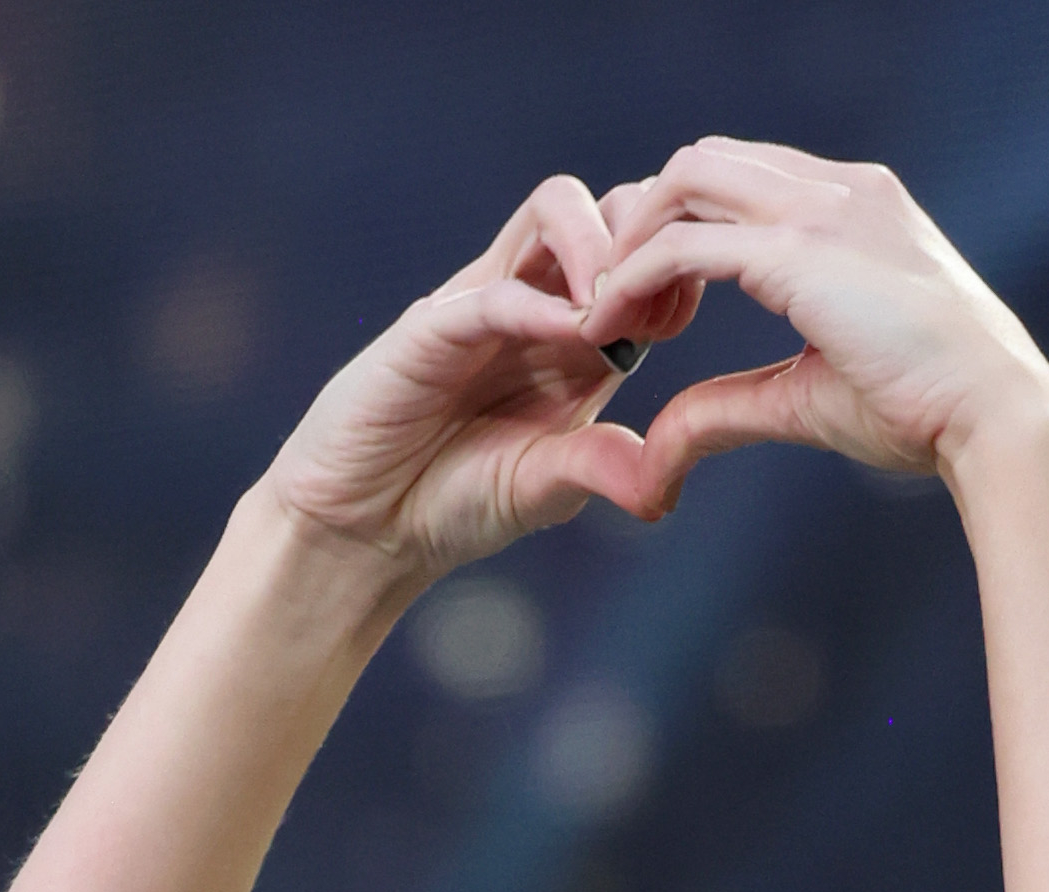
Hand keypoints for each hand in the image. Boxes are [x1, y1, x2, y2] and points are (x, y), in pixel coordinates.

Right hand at [262, 178, 702, 587]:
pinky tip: (572, 338)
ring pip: (555, 210)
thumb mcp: (545, 490)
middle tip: (655, 300)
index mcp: (576, 339)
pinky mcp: (433, 327)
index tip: (685, 310)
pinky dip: (540, 305)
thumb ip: (601, 470)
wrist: (363, 528)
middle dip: (647, 236)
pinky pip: (495, 289)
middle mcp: (535, 304)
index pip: (641, 256)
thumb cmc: (452, 503)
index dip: (674, 268)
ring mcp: (484, 304)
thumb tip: (665, 490)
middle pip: (609, 206)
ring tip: (609, 312)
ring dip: (599, 244)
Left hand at [582, 141, 1048, 516]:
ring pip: (687, 179)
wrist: (992, 412)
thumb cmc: (922, 410)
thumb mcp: (808, 396)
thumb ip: (730, 404)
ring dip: (630, 240)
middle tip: (606, 298)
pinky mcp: (801, 252)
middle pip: (703, 162)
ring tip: (602, 313)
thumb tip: (662, 447)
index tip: (648, 302)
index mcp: (853, 206)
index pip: (741, 180)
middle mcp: (837, 189)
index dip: (680, 229)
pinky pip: (686, 242)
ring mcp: (821, 209)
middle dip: (642, 220)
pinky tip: (610, 326)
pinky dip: (633, 277)